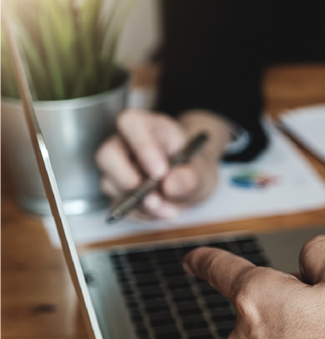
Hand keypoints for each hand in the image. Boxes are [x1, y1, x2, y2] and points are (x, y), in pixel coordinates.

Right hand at [95, 109, 231, 219]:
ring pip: (110, 184)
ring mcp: (118, 169)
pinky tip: (162, 213)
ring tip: (167, 209)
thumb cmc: (194, 165)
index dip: (142, 147)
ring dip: (138, 204)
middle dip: (127, 180)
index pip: (131, 124)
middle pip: (108, 155)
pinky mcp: (119, 192)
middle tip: (153, 198)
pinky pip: (119, 205)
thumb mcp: (203, 169)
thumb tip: (170, 186)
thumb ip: (191, 176)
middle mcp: (126, 145)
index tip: (160, 171)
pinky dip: (141, 214)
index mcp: (148, 126)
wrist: (192, 181)